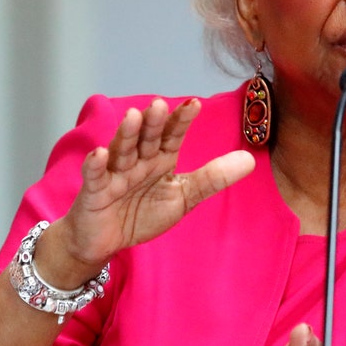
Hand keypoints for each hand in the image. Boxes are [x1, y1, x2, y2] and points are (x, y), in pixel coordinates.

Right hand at [41, 98, 255, 285]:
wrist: (106, 241)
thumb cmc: (142, 213)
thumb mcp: (184, 196)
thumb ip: (213, 178)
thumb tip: (251, 159)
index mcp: (160, 159)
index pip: (172, 136)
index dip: (182, 120)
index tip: (195, 104)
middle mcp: (138, 161)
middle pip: (147, 139)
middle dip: (153, 123)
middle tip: (160, 104)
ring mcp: (114, 174)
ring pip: (122, 151)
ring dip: (127, 134)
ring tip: (133, 116)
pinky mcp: (94, 191)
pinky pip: (95, 177)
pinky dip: (96, 165)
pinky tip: (100, 154)